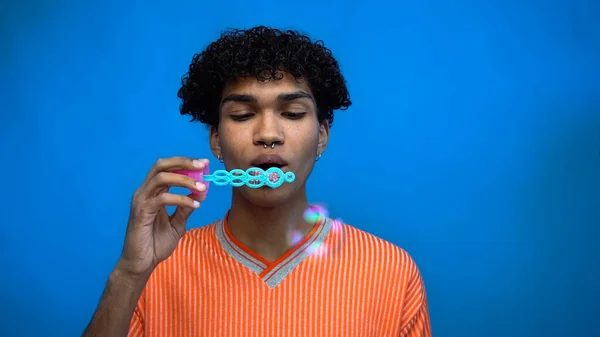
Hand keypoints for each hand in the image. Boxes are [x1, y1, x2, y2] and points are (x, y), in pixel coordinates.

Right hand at [117, 157, 207, 278]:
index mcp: (153, 192)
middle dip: (183, 162)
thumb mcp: (177, 223)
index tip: (204, 163)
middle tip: (202, 165)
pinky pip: (162, 199)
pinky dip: (180, 199)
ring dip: (184, 180)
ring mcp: (141, 200)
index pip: (167, 168)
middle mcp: (145, 192)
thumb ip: (186, 207)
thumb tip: (202, 191)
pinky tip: (194, 206)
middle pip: (161, 166)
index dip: (185, 163)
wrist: (142, 263)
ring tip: (202, 188)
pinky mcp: (141, 212)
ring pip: (161, 178)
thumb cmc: (156, 243)